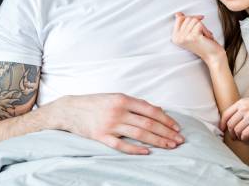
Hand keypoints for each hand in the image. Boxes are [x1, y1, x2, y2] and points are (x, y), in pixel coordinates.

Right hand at [55, 93, 183, 154]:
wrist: (69, 110)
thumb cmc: (96, 103)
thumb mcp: (115, 97)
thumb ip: (135, 104)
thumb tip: (157, 111)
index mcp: (123, 99)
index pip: (151, 110)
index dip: (166, 120)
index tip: (177, 127)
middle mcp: (118, 111)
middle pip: (148, 123)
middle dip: (166, 132)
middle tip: (179, 140)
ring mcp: (109, 124)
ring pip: (139, 134)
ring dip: (157, 141)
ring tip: (170, 146)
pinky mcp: (101, 136)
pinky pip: (121, 145)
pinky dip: (135, 149)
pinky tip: (147, 152)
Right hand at [171, 12, 223, 61]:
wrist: (212, 55)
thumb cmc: (203, 43)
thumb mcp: (190, 33)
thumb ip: (183, 24)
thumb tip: (177, 14)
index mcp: (175, 37)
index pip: (179, 18)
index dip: (190, 17)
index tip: (199, 19)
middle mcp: (177, 38)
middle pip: (188, 18)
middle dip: (198, 23)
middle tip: (202, 33)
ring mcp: (184, 38)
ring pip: (194, 20)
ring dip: (202, 27)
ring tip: (203, 36)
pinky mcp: (193, 37)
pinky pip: (200, 24)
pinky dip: (205, 30)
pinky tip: (206, 38)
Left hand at [220, 96, 248, 139]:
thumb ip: (242, 107)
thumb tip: (234, 118)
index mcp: (241, 102)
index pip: (226, 114)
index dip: (222, 123)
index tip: (222, 129)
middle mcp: (244, 108)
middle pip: (230, 123)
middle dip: (230, 132)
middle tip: (233, 136)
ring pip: (236, 129)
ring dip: (237, 136)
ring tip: (240, 138)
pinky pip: (245, 133)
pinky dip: (243, 137)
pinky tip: (246, 138)